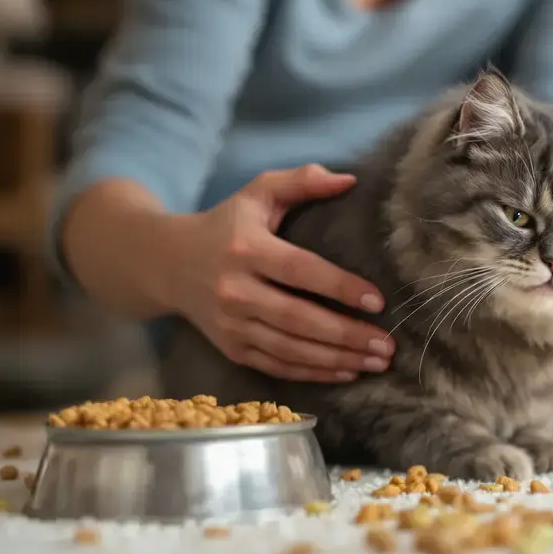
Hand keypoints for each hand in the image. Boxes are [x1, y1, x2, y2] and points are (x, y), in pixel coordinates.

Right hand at [172, 164, 393, 381]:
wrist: (164, 263)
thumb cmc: (224, 225)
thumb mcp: (257, 193)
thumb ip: (301, 181)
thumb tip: (350, 180)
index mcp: (246, 250)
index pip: (300, 271)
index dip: (340, 287)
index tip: (378, 301)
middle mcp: (235, 291)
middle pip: (298, 319)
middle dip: (347, 336)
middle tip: (387, 345)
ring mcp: (231, 324)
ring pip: (290, 349)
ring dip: (337, 360)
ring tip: (377, 363)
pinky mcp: (231, 348)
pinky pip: (276, 366)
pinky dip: (312, 373)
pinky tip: (346, 372)